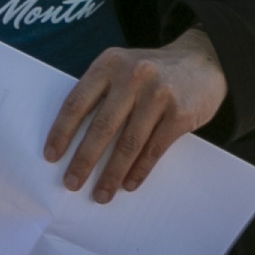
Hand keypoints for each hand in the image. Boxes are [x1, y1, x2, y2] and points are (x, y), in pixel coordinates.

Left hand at [45, 28, 228, 198]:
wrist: (203, 60)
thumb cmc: (153, 71)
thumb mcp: (123, 68)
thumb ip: (101, 92)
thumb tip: (73, 140)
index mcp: (109, 65)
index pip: (77, 102)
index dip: (61, 132)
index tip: (51, 156)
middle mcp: (132, 77)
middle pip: (102, 127)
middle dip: (84, 160)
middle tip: (71, 183)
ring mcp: (158, 94)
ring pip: (129, 143)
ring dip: (112, 174)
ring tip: (100, 194)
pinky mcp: (179, 113)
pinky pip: (154, 149)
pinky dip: (139, 170)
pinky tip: (128, 184)